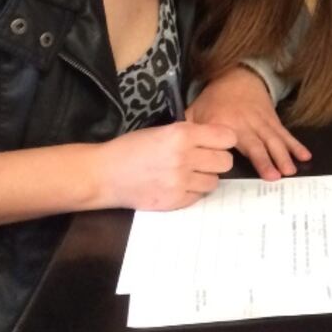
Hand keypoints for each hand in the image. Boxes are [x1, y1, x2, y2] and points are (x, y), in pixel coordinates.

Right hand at [92, 121, 237, 210]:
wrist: (104, 174)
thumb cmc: (131, 148)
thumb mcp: (162, 130)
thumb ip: (190, 134)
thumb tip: (218, 140)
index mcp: (181, 134)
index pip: (227, 138)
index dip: (223, 141)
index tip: (215, 143)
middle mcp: (184, 157)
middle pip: (225, 162)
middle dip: (216, 160)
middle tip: (202, 160)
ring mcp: (180, 181)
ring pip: (214, 181)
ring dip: (204, 178)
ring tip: (187, 174)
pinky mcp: (175, 200)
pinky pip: (199, 196)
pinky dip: (192, 192)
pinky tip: (176, 185)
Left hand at [185, 66, 311, 179]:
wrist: (238, 76)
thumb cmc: (213, 99)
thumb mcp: (195, 111)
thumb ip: (190, 131)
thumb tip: (181, 153)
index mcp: (225, 122)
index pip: (233, 142)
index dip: (239, 155)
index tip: (244, 169)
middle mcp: (246, 123)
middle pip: (258, 143)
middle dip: (267, 159)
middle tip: (276, 176)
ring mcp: (262, 122)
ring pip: (274, 140)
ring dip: (284, 155)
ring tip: (291, 170)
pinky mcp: (273, 121)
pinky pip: (285, 134)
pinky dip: (296, 145)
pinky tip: (305, 156)